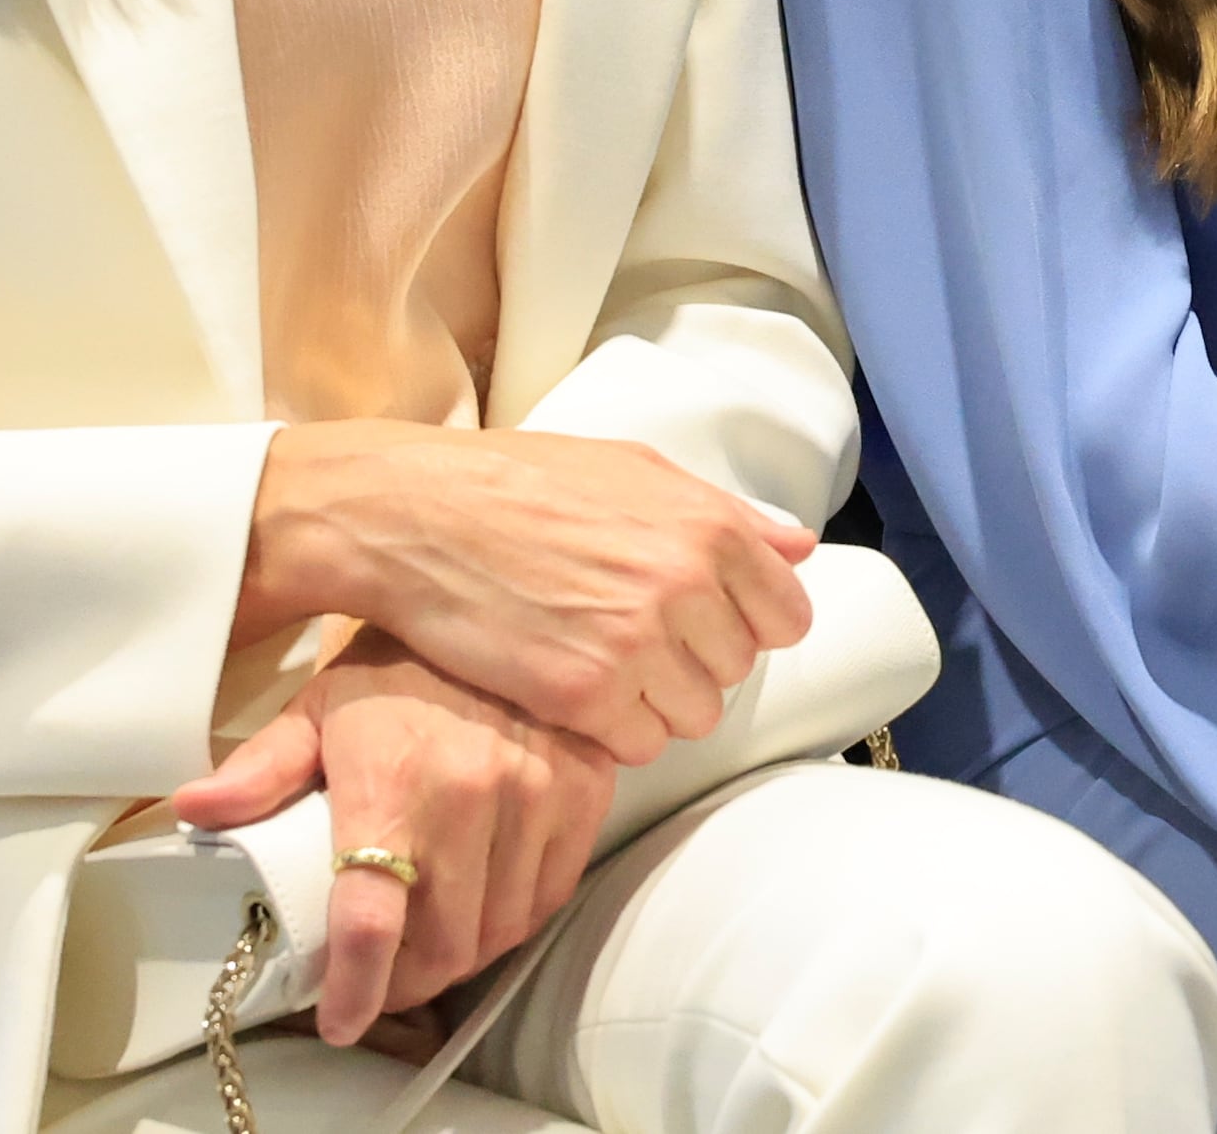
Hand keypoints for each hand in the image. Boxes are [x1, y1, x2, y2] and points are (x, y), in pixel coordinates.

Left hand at [173, 639, 619, 1046]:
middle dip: (407, 980)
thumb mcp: (320, 706)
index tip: (340, 1020)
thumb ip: (261, 770)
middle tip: (381, 977)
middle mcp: (473, 796)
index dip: (356, 990)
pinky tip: (485, 906)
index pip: (373, 922)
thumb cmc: (400, 660)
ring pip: (501, 929)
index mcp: (394, 783)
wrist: (503, 593)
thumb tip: (191, 809)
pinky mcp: (586, 790)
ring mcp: (539, 795)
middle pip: (444, 945)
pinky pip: (550, 893)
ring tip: (430, 945)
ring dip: (462, 955)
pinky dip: (515, 917)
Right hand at [239, 420, 817, 767]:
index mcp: (710, 529)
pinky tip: (571, 689)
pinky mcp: (585, 697)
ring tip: (601, 663)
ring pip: (692, 716)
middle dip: (692, 660)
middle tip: (630, 635)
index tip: (705, 620)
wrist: (417, 514)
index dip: (747, 623)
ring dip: (655, 703)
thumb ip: (726, 516)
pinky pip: (636, 746)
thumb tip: (798, 547)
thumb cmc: (522, 481)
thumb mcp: (635, 470)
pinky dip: (610, 731)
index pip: (786, 616)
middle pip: (735, 670)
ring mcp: (638, 647)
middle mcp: (687, 588)